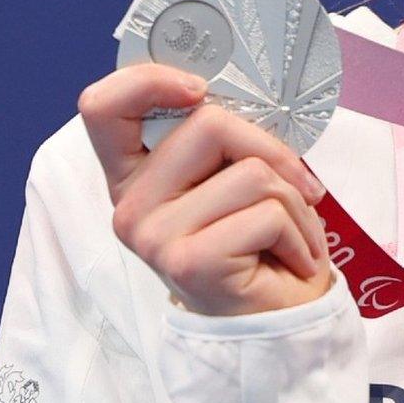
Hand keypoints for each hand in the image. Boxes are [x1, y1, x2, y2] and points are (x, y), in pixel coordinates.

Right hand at [77, 64, 333, 315]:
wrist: (279, 323)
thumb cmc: (260, 243)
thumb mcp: (234, 178)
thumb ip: (223, 139)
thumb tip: (254, 92)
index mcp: (135, 175)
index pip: (103, 107)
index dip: (148, 79)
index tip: (199, 88)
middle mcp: (130, 205)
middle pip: (208, 122)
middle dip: (274, 151)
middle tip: (298, 190)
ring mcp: (152, 236)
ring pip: (251, 171)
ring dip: (296, 202)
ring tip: (293, 236)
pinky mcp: (188, 261)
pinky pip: (267, 213)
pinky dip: (299, 234)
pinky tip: (291, 262)